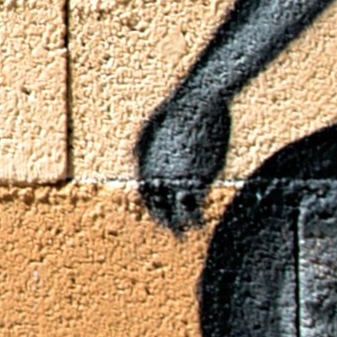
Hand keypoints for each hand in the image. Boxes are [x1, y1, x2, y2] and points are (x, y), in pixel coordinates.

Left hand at [135, 86, 229, 237]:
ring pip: (175, 213)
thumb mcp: (149, 127)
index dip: (153, 207)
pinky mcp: (197, 179)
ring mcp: (178, 180)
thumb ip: (140, 145)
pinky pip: (194, 207)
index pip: (146, 195)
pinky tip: (200, 222)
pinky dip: (196, 218)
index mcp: (146, 166)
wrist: (196, 104)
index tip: (160, 214)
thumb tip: (135, 157)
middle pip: (158, 209)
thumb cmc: (175, 111)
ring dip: (179, 226)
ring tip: (185, 232)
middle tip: (172, 231)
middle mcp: (158, 177)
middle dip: (164, 221)